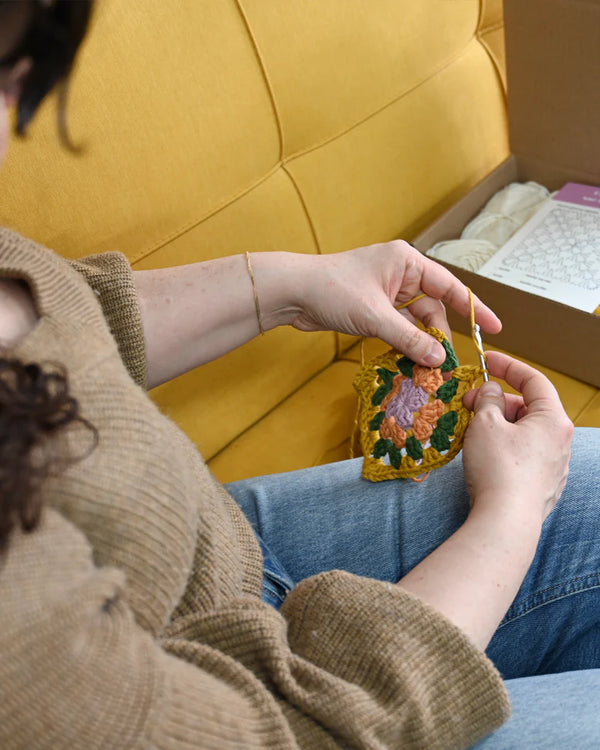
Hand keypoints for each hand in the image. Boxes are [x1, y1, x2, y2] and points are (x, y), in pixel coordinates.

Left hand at [289, 241, 501, 366]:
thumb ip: (409, 339)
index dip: (474, 308)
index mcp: (407, 262)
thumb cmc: (332, 290)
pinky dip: (404, 344)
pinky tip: (409, 362)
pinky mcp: (372, 309)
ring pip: (415, 322)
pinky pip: (398, 328)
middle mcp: (400, 275)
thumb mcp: (375, 316)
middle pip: (433, 308)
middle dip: (440, 335)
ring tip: (428, 368)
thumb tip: (440, 359)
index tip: (495, 328)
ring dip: (420, 344)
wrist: (292, 293)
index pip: (451, 286)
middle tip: (447, 364)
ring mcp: (386, 293)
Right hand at [462, 351, 573, 523]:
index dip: (508, 366)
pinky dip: (504, 447)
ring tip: (472, 431)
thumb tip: (490, 391)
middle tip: (468, 404)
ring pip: (524, 433)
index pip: (534, 380)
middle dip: (496, 402)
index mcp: (553, 420)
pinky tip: (484, 455)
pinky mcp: (543, 486)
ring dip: (498, 425)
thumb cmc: (498, 468)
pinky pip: (523, 455)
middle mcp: (561, 441)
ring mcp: (555, 466)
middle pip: (528, 408)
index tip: (486, 360)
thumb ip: (487, 399)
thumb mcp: (485, 423)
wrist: (505, 522)